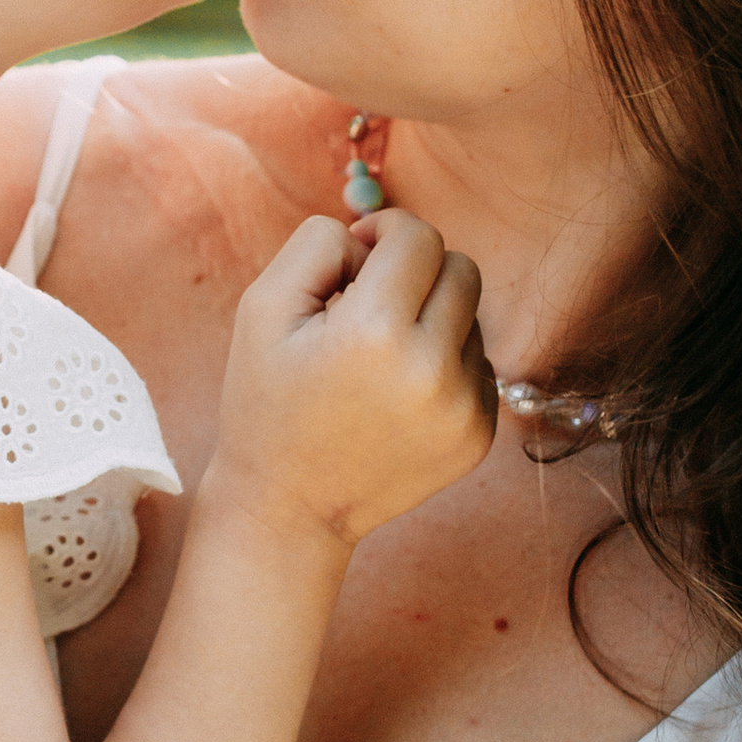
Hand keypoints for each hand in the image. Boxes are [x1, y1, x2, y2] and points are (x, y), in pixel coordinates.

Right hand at [207, 208, 493, 548]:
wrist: (289, 509)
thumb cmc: (266, 401)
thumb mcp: (261, 307)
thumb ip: (319, 245)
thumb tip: (378, 238)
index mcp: (374, 332)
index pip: (418, 237)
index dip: (383, 232)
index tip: (356, 258)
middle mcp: (432, 370)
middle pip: (462, 268)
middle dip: (417, 270)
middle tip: (367, 303)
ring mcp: (463, 409)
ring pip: (473, 316)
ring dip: (432, 318)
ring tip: (379, 359)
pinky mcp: (480, 435)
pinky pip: (480, 364)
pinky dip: (445, 365)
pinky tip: (398, 395)